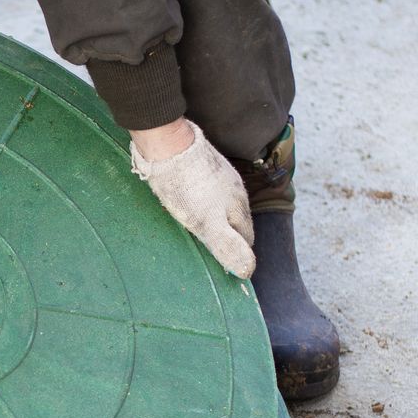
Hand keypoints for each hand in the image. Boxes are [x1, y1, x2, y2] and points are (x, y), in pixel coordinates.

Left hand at [128, 121, 256, 278]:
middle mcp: (236, 191)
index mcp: (238, 208)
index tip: (225, 263)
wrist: (169, 146)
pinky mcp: (207, 165)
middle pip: (238, 221)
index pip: (246, 238)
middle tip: (214, 249)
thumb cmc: (185, 188)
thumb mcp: (206, 223)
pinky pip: (212, 189)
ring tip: (203, 229)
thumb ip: (227, 246)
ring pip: (226, 205)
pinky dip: (207, 201)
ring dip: (219, 218)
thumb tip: (248, 271)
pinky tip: (193, 203)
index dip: (237, 252)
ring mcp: (223, 176)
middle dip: (231, 236)